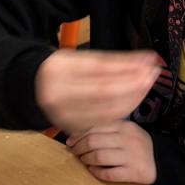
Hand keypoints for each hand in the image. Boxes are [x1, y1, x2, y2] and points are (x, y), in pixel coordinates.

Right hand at [35, 49, 160, 132]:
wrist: (32, 88)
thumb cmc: (60, 69)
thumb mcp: (76, 57)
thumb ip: (106, 62)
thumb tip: (142, 60)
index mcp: (58, 69)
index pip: (100, 68)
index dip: (127, 65)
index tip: (148, 60)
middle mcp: (59, 93)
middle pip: (105, 90)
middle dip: (134, 82)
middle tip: (153, 73)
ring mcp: (64, 113)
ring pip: (107, 108)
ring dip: (133, 97)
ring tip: (147, 84)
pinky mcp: (71, 126)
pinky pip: (104, 120)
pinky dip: (122, 109)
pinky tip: (134, 99)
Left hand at [68, 121, 156, 184]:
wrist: (162, 161)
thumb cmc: (137, 145)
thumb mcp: (126, 131)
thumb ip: (106, 130)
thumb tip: (77, 135)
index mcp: (124, 126)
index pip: (95, 127)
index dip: (78, 135)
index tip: (71, 141)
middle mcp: (127, 140)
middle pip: (93, 141)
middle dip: (79, 147)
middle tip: (75, 152)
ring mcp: (131, 156)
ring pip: (99, 156)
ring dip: (86, 159)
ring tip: (83, 161)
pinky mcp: (133, 173)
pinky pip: (109, 174)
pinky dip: (97, 172)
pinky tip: (93, 171)